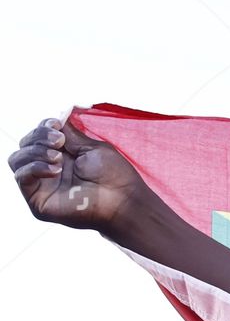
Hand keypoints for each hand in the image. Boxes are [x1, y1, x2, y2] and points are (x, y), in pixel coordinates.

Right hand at [8, 116, 147, 233]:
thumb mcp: (90, 147)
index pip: (37, 136)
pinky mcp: (38, 201)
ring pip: (17, 159)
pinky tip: (55, 170)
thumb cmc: (114, 176)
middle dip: (38, 137)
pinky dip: (34, 168)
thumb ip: (69, 134)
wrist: (122, 200)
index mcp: (61, 156)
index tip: (56, 125)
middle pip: (25, 145)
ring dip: (35, 152)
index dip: (42, 127)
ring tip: (58, 157)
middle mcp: (48, 170)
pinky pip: (21, 177)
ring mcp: (42, 186)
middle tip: (59, 141)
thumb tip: (55, 119)